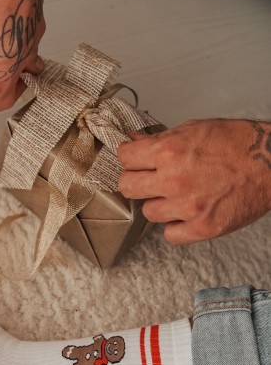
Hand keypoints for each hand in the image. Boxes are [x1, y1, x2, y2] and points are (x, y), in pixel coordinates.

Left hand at [117, 118, 270, 244]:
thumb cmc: (238, 143)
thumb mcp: (195, 129)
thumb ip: (160, 139)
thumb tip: (133, 142)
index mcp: (169, 151)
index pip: (125, 157)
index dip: (130, 158)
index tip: (136, 161)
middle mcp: (174, 179)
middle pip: (128, 187)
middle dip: (136, 181)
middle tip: (150, 180)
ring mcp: (188, 206)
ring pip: (149, 212)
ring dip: (159, 204)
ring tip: (178, 195)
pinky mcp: (203, 227)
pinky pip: (170, 235)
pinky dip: (176, 227)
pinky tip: (187, 214)